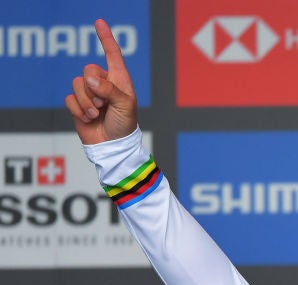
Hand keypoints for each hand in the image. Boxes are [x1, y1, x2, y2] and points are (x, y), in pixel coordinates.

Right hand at [65, 19, 137, 144]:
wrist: (113, 146)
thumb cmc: (125, 125)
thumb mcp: (124, 105)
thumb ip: (109, 90)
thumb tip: (90, 79)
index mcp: (119, 80)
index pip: (112, 55)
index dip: (106, 38)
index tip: (99, 22)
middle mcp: (103, 83)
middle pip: (88, 69)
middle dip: (94, 88)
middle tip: (104, 104)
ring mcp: (89, 93)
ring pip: (77, 84)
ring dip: (87, 101)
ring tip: (98, 113)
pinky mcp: (78, 104)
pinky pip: (70, 99)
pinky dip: (78, 110)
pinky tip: (89, 118)